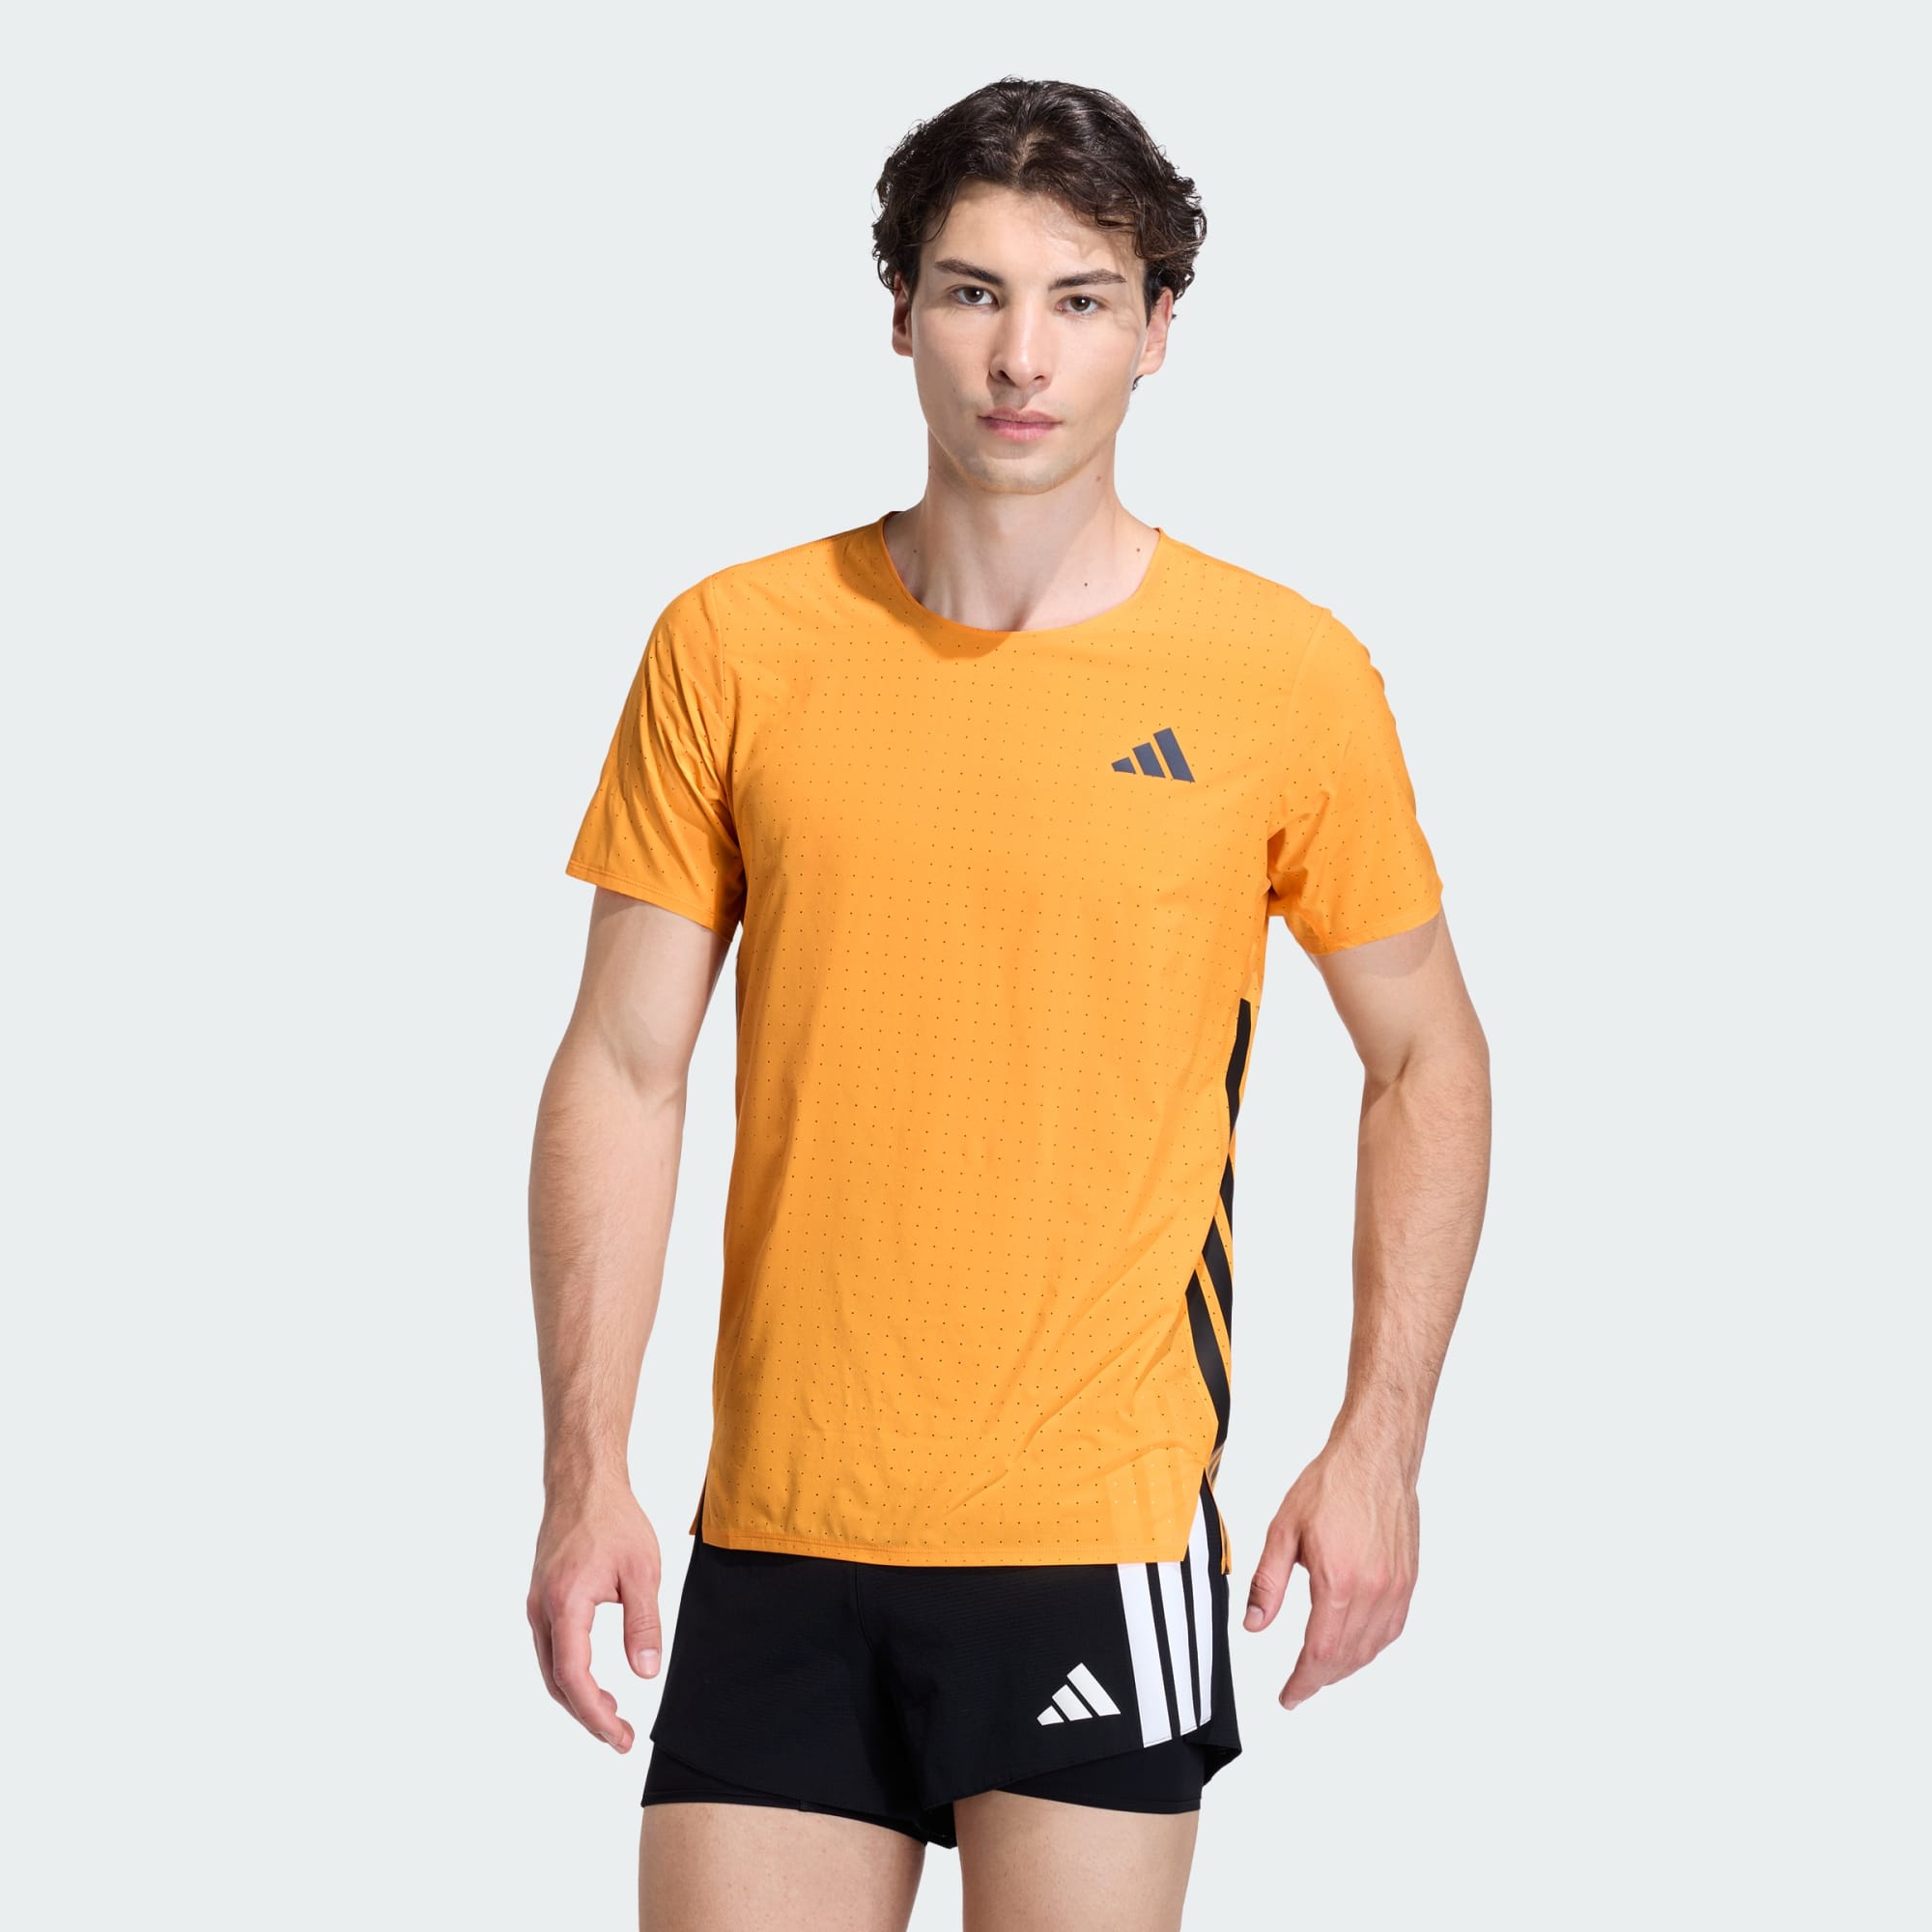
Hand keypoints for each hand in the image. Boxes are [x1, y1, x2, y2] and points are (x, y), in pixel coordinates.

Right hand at [527, 1485, 663, 1750]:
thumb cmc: (613, 1520)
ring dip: (578, 1696)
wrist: (583, 1482)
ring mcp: (537, 1604)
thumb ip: (643, 1624)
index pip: (574, 1677)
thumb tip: (646, 1673)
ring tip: (612, 1712)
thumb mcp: (642, 1571)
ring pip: (551, 1668)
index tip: (620, 1737)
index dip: (596, 1715)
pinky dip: (570, 1672)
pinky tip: (594, 1677)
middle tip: (620, 1736)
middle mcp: (542, 1610)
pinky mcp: (541, 1598)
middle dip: (587, 1715)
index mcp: (566, 1604)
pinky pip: (550, 1648)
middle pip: (557, 1682)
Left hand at [1241, 1443, 1418, 1710]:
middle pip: (1346, 1657)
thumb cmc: (1331, 1485)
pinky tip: (1355, 1646)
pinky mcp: (1408, 1580)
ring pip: (1371, 1648)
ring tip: (1320, 1671)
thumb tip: (1253, 1623)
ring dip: (1345, 1667)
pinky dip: (1371, 1647)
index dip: (1302, 1682)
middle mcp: (1373, 1590)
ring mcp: (1396, 1588)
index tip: (1289, 1696)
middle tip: (1298, 1687)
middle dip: (1319, 1678)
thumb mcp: (1284, 1531)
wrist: (1375, 1458)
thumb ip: (1267, 1582)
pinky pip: (1392, 1629)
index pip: (1319, 1652)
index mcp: (1338, 1581)